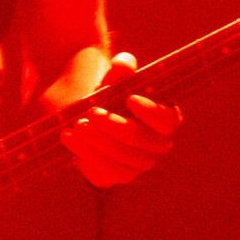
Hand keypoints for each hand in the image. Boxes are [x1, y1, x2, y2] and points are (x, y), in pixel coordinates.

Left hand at [61, 53, 180, 189]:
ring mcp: (137, 165)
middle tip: (91, 113)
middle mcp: (156, 147)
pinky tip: (72, 142)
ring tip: (75, 128)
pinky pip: (105, 177)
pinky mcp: (115, 176)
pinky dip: (87, 161)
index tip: (130, 98)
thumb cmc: (109, 92)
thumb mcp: (114, 78)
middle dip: (116, 128)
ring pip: (124, 164)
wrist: (88, 112)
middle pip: (144, 144)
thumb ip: (121, 68)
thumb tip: (123, 63)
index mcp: (164, 120)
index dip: (151, 112)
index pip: (167, 121)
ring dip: (98, 146)